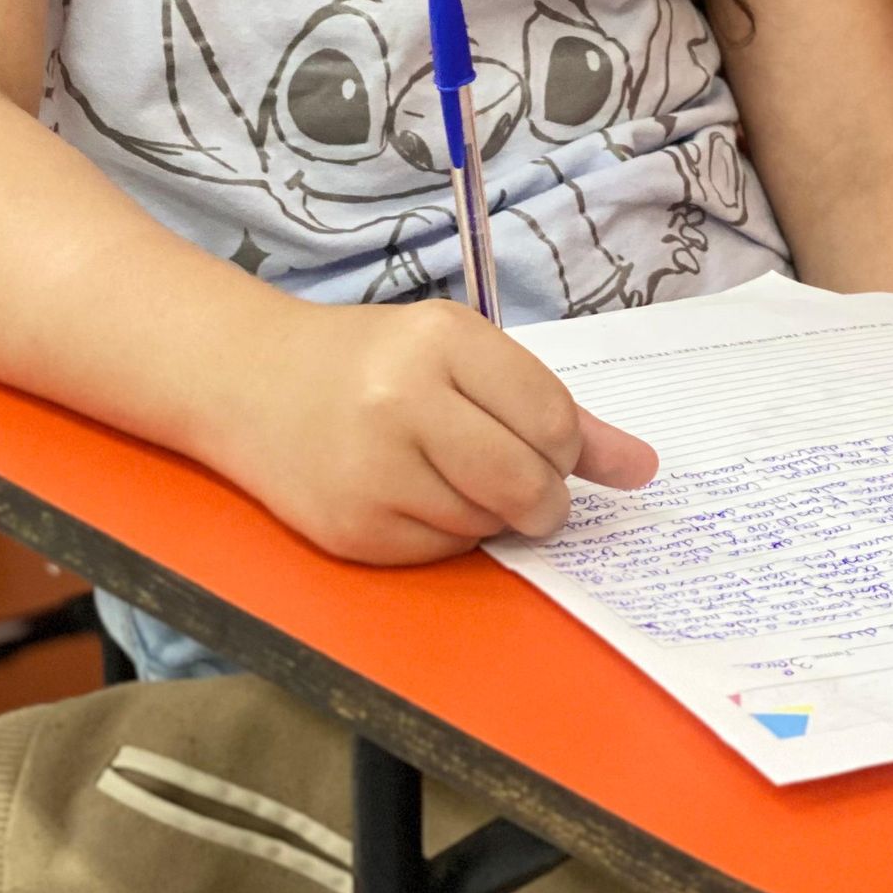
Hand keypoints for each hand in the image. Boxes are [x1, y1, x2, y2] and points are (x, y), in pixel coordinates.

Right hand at [221, 296, 658, 565]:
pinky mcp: (352, 530)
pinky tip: (412, 494)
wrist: (249, 380)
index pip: (554, 420)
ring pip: (487, 523)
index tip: (552, 448)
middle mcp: (404, 401)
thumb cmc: (371, 361)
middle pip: (527, 482)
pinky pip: (443, 551)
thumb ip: (555, 409)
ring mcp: (373, 470)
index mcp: (443, 341)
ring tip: (447, 471)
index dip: (569, 448)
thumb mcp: (462, 354)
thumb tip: (643, 468)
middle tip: (523, 482)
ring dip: (490, 513)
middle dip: (543, 497)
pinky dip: (446, 533)